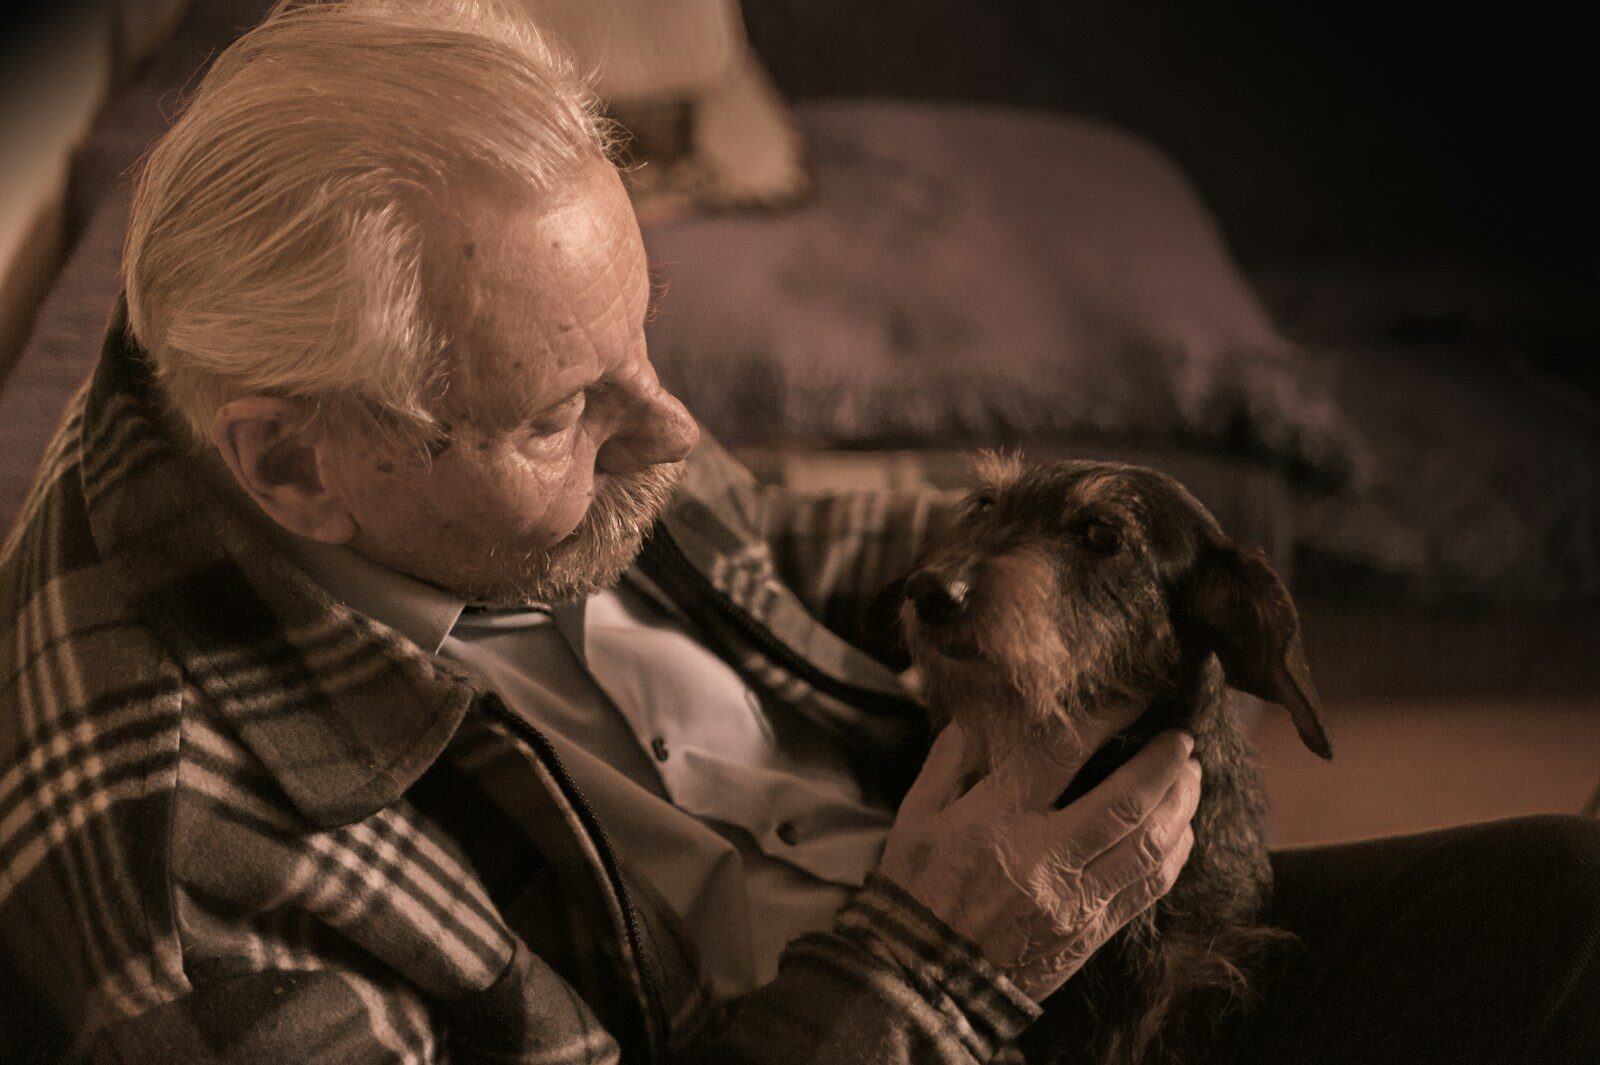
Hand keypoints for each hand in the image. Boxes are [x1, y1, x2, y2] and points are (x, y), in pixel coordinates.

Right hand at [877, 715, 1202, 1001]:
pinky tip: (1181, 827)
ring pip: (1149, 845)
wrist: (922, 980)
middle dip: (1165, 763)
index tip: (1134, 695)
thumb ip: (950, 760)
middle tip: (1183, 737)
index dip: (1105, 717)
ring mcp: (1072, 903)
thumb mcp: (914, 817)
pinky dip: (1175, 852)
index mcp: (991, 821)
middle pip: (1126, 803)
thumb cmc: (916, 890)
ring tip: (1190, 774)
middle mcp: (1040, 860)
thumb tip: (985, 715)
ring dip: (1181, 804)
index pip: (1060, 753)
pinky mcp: (1090, 934)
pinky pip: (1149, 888)